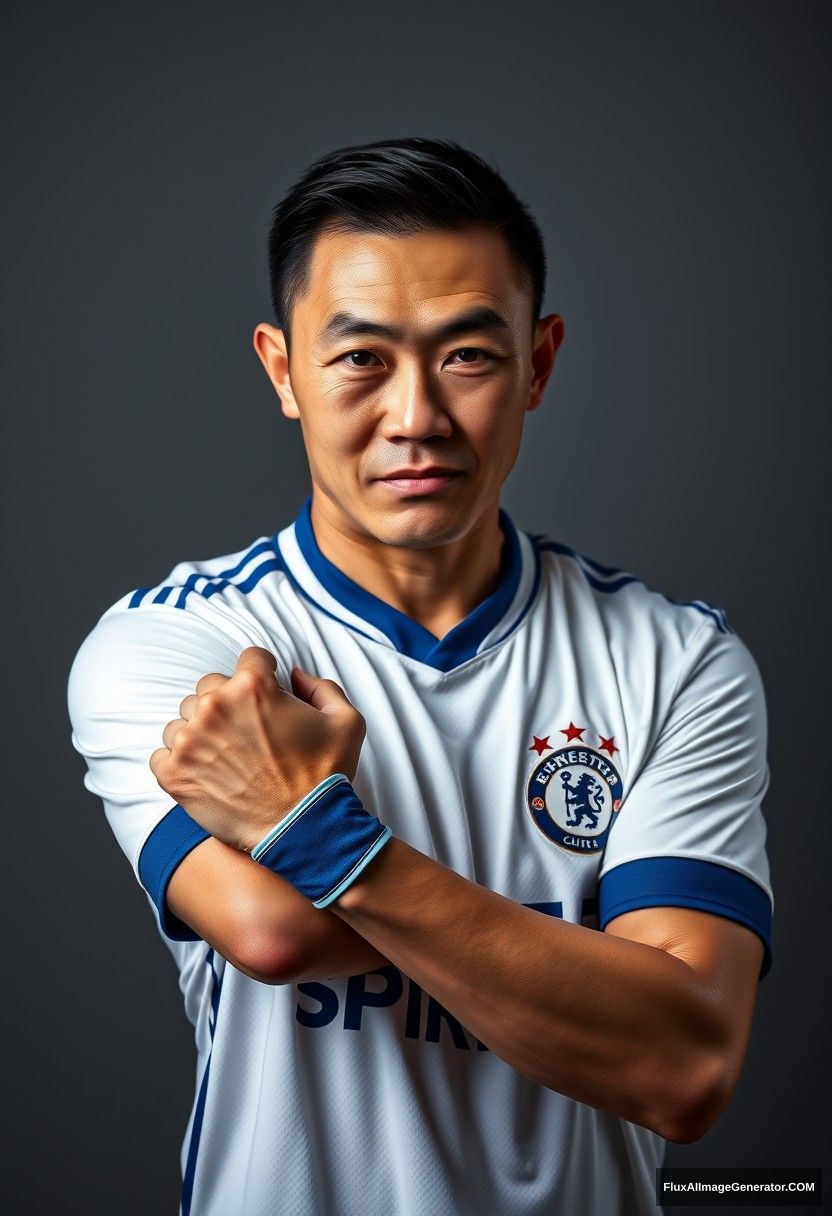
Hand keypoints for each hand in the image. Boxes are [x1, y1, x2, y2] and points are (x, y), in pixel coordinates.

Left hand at [149, 647, 365, 852]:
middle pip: (211, 686)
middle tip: (248, 732)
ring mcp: (190, 740)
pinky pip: (162, 754)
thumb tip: (295, 675)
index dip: (264, 675)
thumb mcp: (346, 720)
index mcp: (254, 687)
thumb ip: (321, 687)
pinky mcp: (174, 774)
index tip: (268, 695)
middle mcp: (215, 707)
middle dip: (229, 703)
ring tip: (226, 756)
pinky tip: (205, 773)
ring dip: (201, 732)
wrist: (303, 830)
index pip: (250, 658)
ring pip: (183, 719)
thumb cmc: (326, 776)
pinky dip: (179, 761)